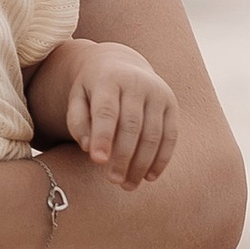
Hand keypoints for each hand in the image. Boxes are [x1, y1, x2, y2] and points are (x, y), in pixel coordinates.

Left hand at [62, 45, 179, 187]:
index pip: (107, 110)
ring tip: (128, 185)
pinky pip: (170, 135)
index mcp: (109, 79)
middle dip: (123, 156)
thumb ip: (78, 122)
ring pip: (153, 134)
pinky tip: (149, 177)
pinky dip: (161, 159)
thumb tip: (89, 148)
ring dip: (142, 163)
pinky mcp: (171, 104)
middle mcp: (137, 83)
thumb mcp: (77, 98)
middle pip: (132, 125)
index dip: (103, 137)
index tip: (98, 162)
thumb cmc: (93, 89)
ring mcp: (158, 92)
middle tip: (113, 180)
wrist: (120, 63)